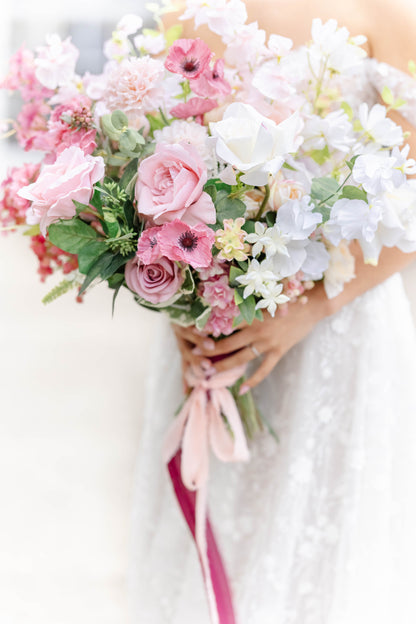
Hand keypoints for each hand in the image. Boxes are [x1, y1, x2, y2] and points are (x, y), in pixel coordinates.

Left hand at [177, 283, 329, 391]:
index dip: (207, 330)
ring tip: (209, 375)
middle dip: (209, 352)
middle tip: (194, 357)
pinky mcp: (279, 351)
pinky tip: (241, 390)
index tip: (191, 333)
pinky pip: (263, 369)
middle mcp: (257, 330)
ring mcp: (268, 342)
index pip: (223, 324)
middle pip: (227, 344)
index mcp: (251, 314)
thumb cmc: (287, 297)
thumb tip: (226, 303)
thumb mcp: (264, 296)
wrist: (312, 304)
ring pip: (241, 358)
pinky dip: (253, 380)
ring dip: (224, 367)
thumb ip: (246, 303)